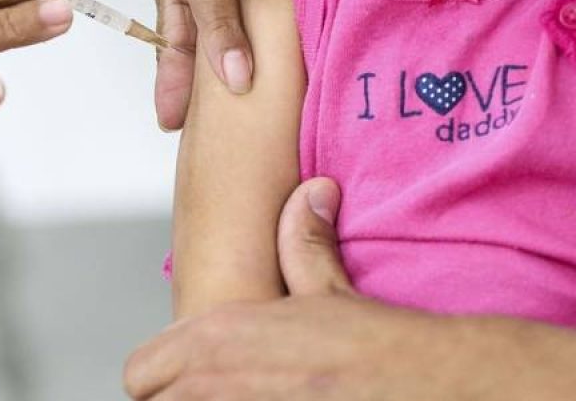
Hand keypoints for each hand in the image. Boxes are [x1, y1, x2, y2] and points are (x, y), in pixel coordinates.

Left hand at [124, 178, 575, 399]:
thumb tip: (311, 195)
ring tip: (249, 395)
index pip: (140, 372)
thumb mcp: (331, 289)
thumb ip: (303, 242)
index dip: (162, 373)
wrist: (434, 387)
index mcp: (219, 340)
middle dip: (178, 397)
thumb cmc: (380, 349)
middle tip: (222, 388)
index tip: (185, 376)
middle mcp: (217, 387)